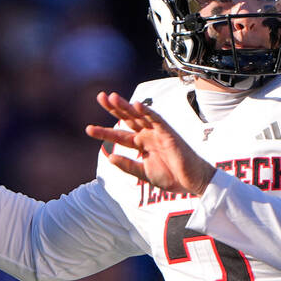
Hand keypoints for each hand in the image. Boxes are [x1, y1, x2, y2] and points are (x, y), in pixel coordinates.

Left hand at [86, 92, 214, 194]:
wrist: (191, 183)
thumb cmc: (171, 177)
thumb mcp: (144, 173)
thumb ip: (128, 165)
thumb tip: (110, 157)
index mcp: (141, 144)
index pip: (120, 134)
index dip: (104, 131)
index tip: (88, 129)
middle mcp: (147, 135)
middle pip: (127, 118)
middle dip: (114, 108)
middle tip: (100, 97)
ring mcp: (158, 133)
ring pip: (140, 115)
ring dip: (126, 106)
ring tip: (112, 97)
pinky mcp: (169, 134)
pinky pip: (157, 120)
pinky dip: (147, 112)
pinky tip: (136, 105)